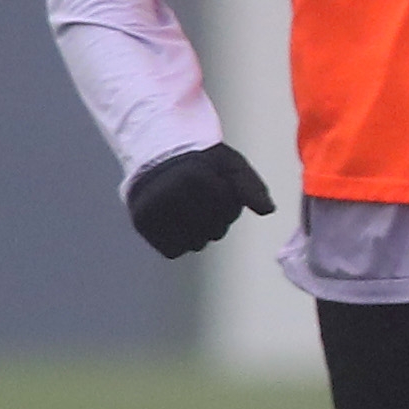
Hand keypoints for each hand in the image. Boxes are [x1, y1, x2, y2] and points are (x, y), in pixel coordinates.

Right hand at [124, 143, 274, 257]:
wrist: (158, 157)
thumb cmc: (202, 163)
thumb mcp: (231, 165)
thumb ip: (251, 186)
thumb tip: (267, 210)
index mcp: (192, 175)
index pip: (228, 209)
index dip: (230, 203)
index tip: (218, 186)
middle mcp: (168, 193)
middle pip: (215, 231)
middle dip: (217, 220)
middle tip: (204, 201)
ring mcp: (151, 210)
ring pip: (195, 244)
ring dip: (200, 233)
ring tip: (191, 210)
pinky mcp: (141, 223)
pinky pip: (173, 250)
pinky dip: (179, 241)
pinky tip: (177, 222)